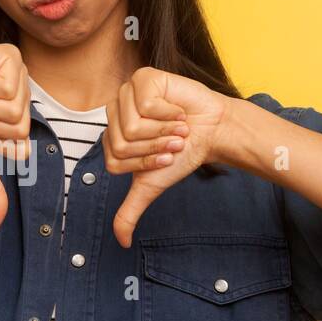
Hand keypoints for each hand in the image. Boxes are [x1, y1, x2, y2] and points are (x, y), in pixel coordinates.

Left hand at [104, 67, 231, 247]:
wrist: (212, 132)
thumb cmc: (181, 154)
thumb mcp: (151, 186)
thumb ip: (130, 212)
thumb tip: (120, 242)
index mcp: (109, 137)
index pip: (115, 161)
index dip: (145, 163)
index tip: (164, 157)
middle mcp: (113, 113)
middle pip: (121, 144)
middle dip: (155, 148)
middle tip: (173, 141)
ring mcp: (125, 93)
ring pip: (133, 126)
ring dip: (164, 131)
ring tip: (177, 126)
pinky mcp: (142, 78)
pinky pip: (148, 105)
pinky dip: (170, 113)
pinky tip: (178, 110)